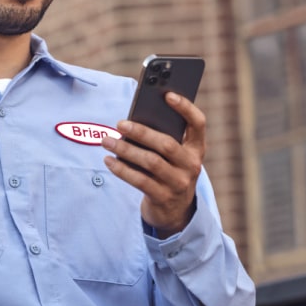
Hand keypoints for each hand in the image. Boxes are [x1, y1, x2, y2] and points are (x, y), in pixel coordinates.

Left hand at [101, 92, 205, 236]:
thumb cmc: (167, 171)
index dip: (185, 108)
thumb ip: (161, 138)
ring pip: (151, 162)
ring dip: (125, 150)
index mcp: (196, 148)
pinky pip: (140, 180)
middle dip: (141, 132)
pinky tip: (108, 160)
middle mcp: (192, 165)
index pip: (198, 123)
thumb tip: (132, 121)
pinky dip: (121, 169)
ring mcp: (179, 183)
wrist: (174, 212)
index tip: (167, 94)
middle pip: (166, 144)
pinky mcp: (163, 197)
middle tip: (119, 124)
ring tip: (107, 141)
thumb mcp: (172, 156)